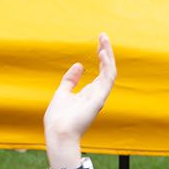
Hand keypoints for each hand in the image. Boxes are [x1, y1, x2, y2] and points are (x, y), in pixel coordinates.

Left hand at [43, 34, 117, 159]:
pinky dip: (107, 65)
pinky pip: (108, 79)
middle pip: (107, 69)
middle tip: (103, 35)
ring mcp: (100, 96)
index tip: (99, 42)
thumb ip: (70, 80)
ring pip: (110, 71)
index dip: (101, 56)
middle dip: (106, 52)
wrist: (58, 133)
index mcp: (90, 94)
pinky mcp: (99, 98)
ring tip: (104, 39)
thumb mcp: (62, 92)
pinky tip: (102, 52)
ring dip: (108, 54)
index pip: (100, 71)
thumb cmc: (59, 118)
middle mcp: (97, 94)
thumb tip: (79, 65)